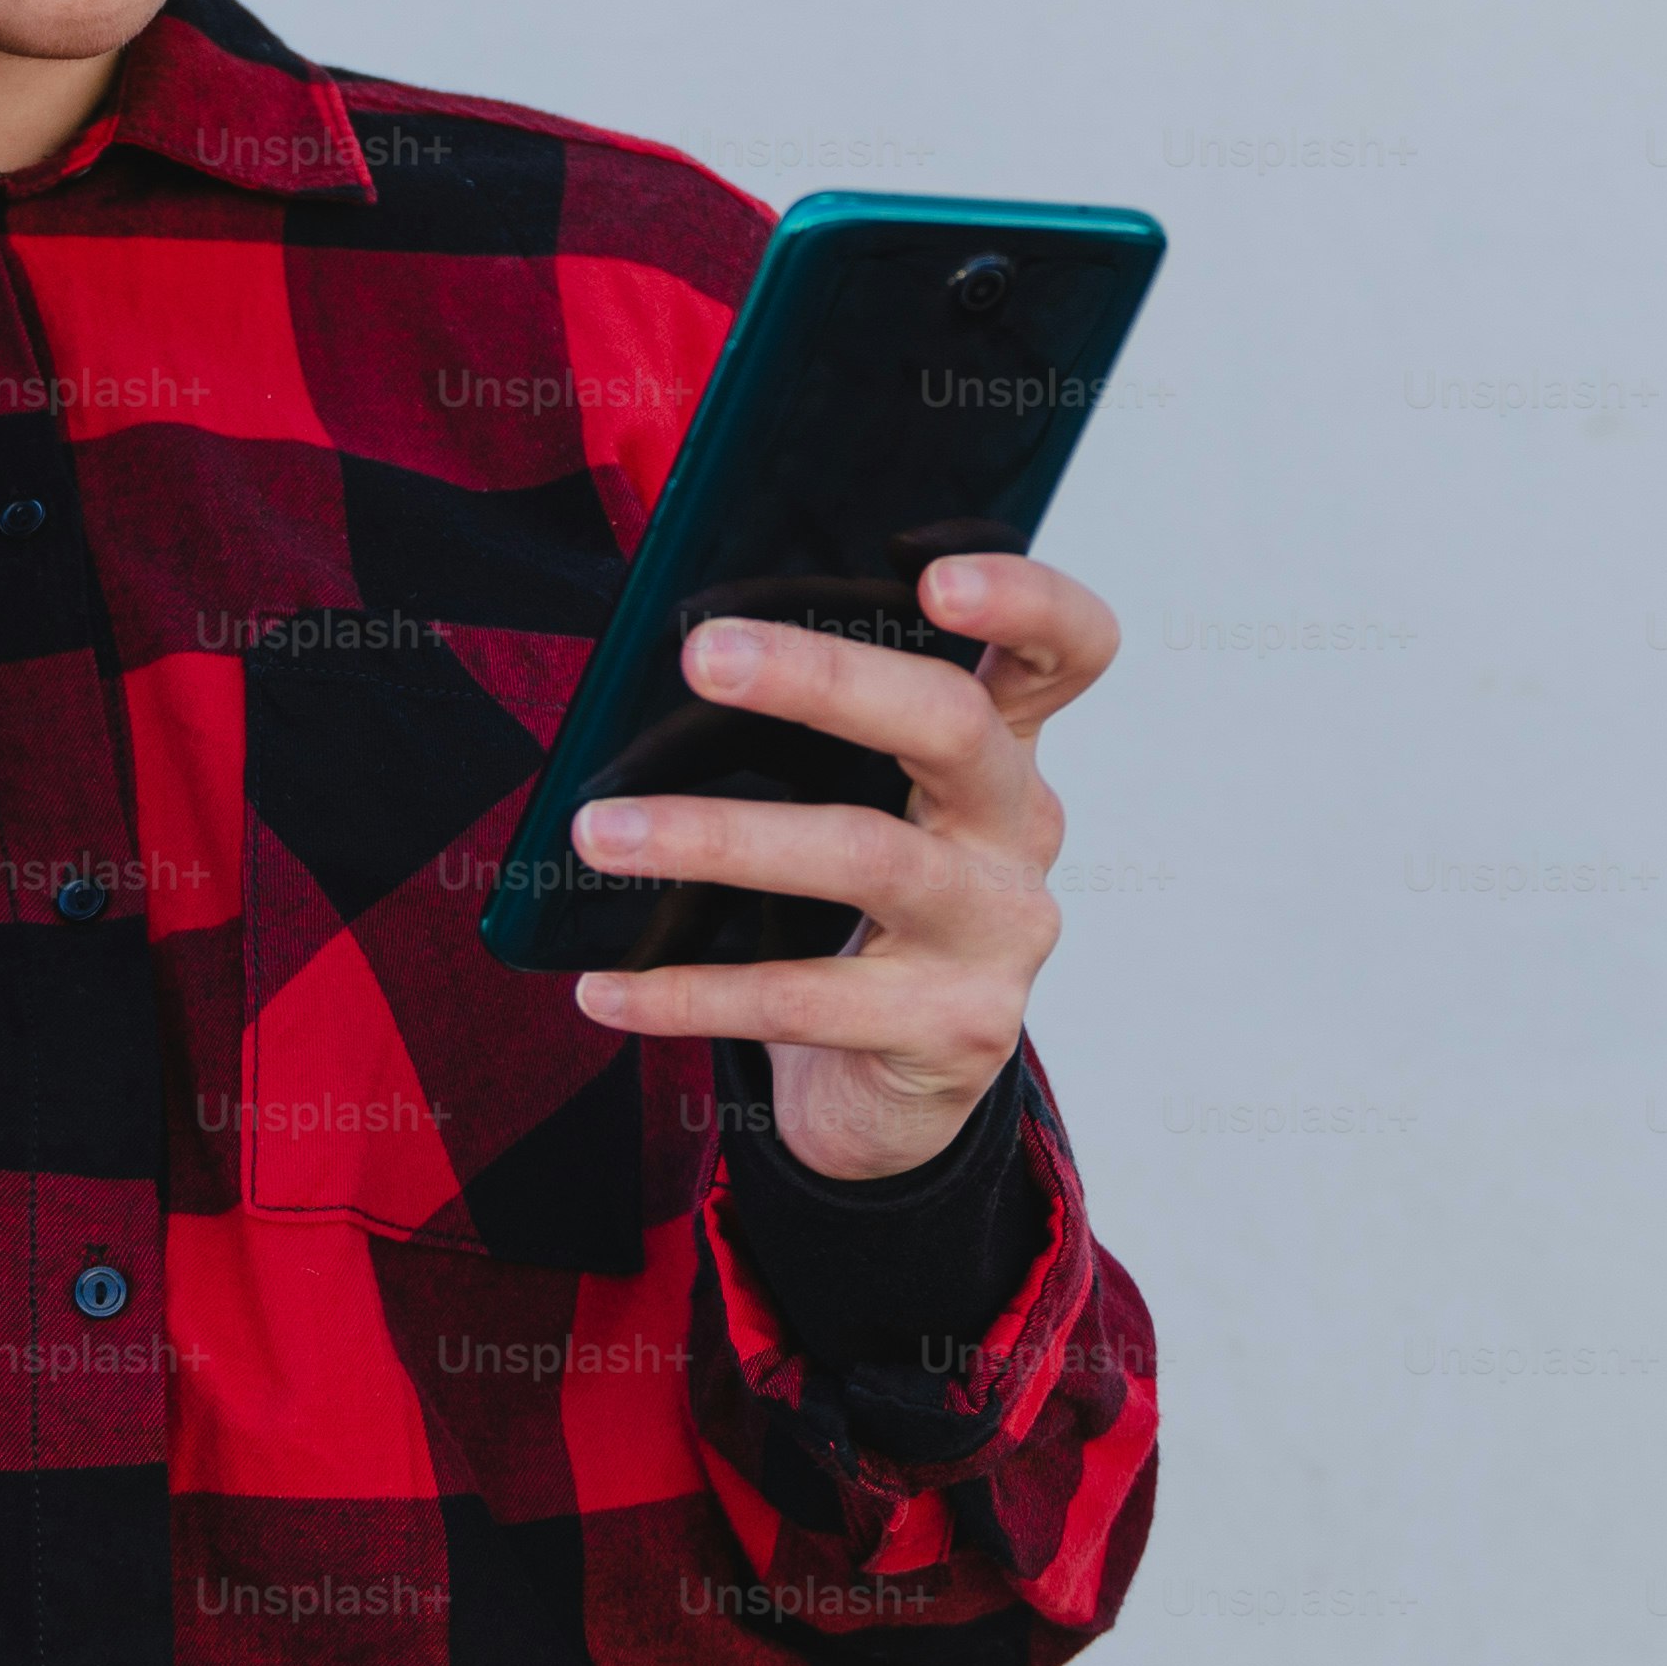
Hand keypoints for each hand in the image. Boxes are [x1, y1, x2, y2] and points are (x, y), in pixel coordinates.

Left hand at [569, 553, 1111, 1181]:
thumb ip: (814, 739)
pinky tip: (604, 991)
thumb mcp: (865, 809)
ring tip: (600, 831)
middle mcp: (1018, 831)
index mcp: (1004, 752)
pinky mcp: (953, 1031)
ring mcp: (997, 934)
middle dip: (825, 679)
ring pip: (868, 856)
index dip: (1025, 599)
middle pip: (952, 726)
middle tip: (704, 655)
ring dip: (720, 837)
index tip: (928, 572)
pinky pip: (806, 1000)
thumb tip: (679, 658)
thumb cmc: (861, 919)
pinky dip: (689, 994)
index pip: (1066, 650)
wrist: (896, 1093)